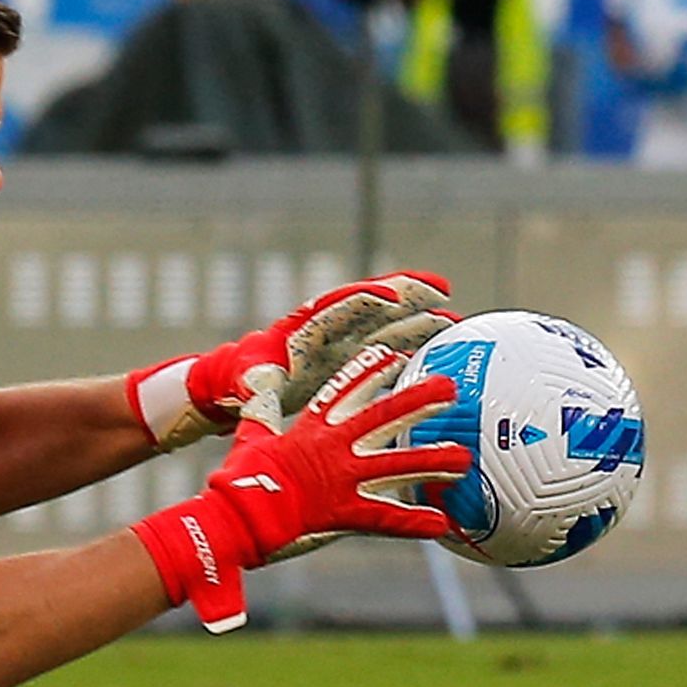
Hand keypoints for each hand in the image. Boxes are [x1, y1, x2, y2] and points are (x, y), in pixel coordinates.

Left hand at [127, 270, 454, 447]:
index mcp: (305, 328)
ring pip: (385, 327)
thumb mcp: (246, 384)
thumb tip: (256, 392)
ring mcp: (339, 344)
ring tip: (453, 325)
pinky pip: (383, 351)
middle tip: (446, 295)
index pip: (345, 304)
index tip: (402, 294)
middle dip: (409, 297)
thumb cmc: (238, 381)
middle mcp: (327, 329)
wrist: (232, 387)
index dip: (375, 296)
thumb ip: (255, 389)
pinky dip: (408, 350)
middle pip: (375, 306)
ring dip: (416, 324)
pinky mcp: (345, 362)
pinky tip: (434, 357)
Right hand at [132, 345, 465, 631]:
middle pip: (385, 417)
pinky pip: (387, 518)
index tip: (394, 355)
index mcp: (313, 426)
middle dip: (420, 401)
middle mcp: (335, 446)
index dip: (371, 371)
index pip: (346, 390)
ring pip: (398, 465)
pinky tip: (442, 525)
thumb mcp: (250, 436)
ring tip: (464, 459)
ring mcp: (343, 478)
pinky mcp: (344, 511)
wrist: (236, 512)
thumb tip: (254, 390)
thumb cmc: (239, 477)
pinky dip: (415, 523)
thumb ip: (260, 413)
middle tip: (451, 388)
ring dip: (432, 461)